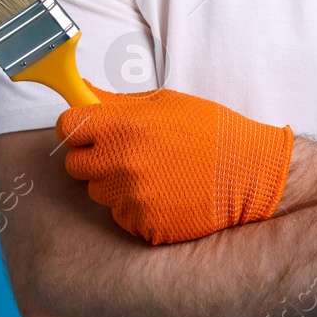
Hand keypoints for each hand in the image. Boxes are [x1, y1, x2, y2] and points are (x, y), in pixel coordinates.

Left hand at [56, 86, 293, 245]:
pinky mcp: (142, 225)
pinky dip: (136, 207)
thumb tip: (81, 91)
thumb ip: (117, 102)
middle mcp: (120, 163)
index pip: (68, 127)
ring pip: (98, 192)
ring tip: (154, 173)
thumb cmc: (211, 132)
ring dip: (116, 183)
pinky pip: (121, 216)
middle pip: (75, 164)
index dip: (77, 128)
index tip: (88, 131)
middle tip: (125, 153)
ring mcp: (130, 198)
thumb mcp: (166, 103)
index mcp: (124, 127)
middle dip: (94, 157)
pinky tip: (164, 195)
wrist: (249, 174)